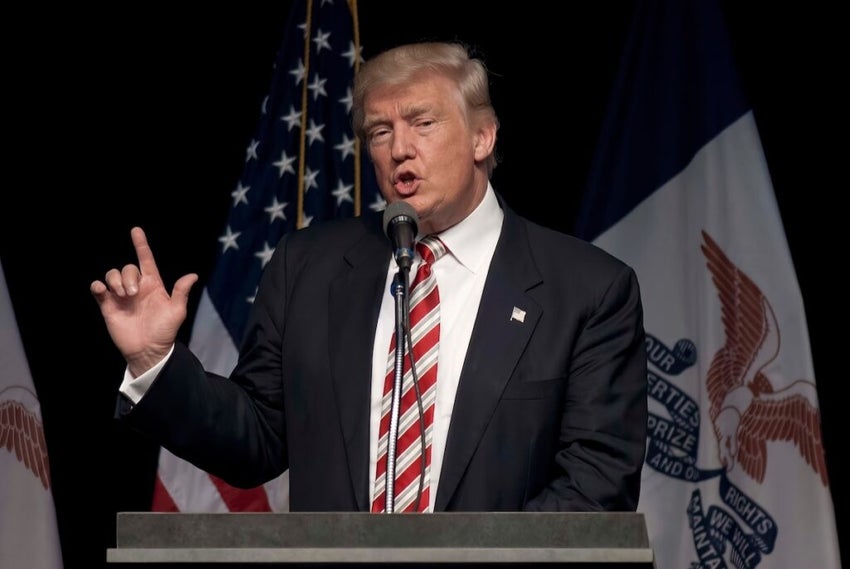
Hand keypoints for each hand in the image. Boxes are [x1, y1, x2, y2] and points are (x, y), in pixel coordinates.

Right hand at [90, 227, 197, 376]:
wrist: (148, 350)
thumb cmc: (165, 331)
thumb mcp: (177, 311)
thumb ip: (181, 292)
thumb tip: (192, 275)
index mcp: (153, 285)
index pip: (146, 260)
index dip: (141, 245)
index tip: (136, 230)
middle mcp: (136, 287)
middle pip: (127, 268)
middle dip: (128, 276)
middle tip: (133, 294)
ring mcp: (121, 297)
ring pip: (112, 274)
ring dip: (115, 280)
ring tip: (122, 295)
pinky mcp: (108, 306)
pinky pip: (98, 289)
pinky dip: (98, 285)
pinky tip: (103, 290)